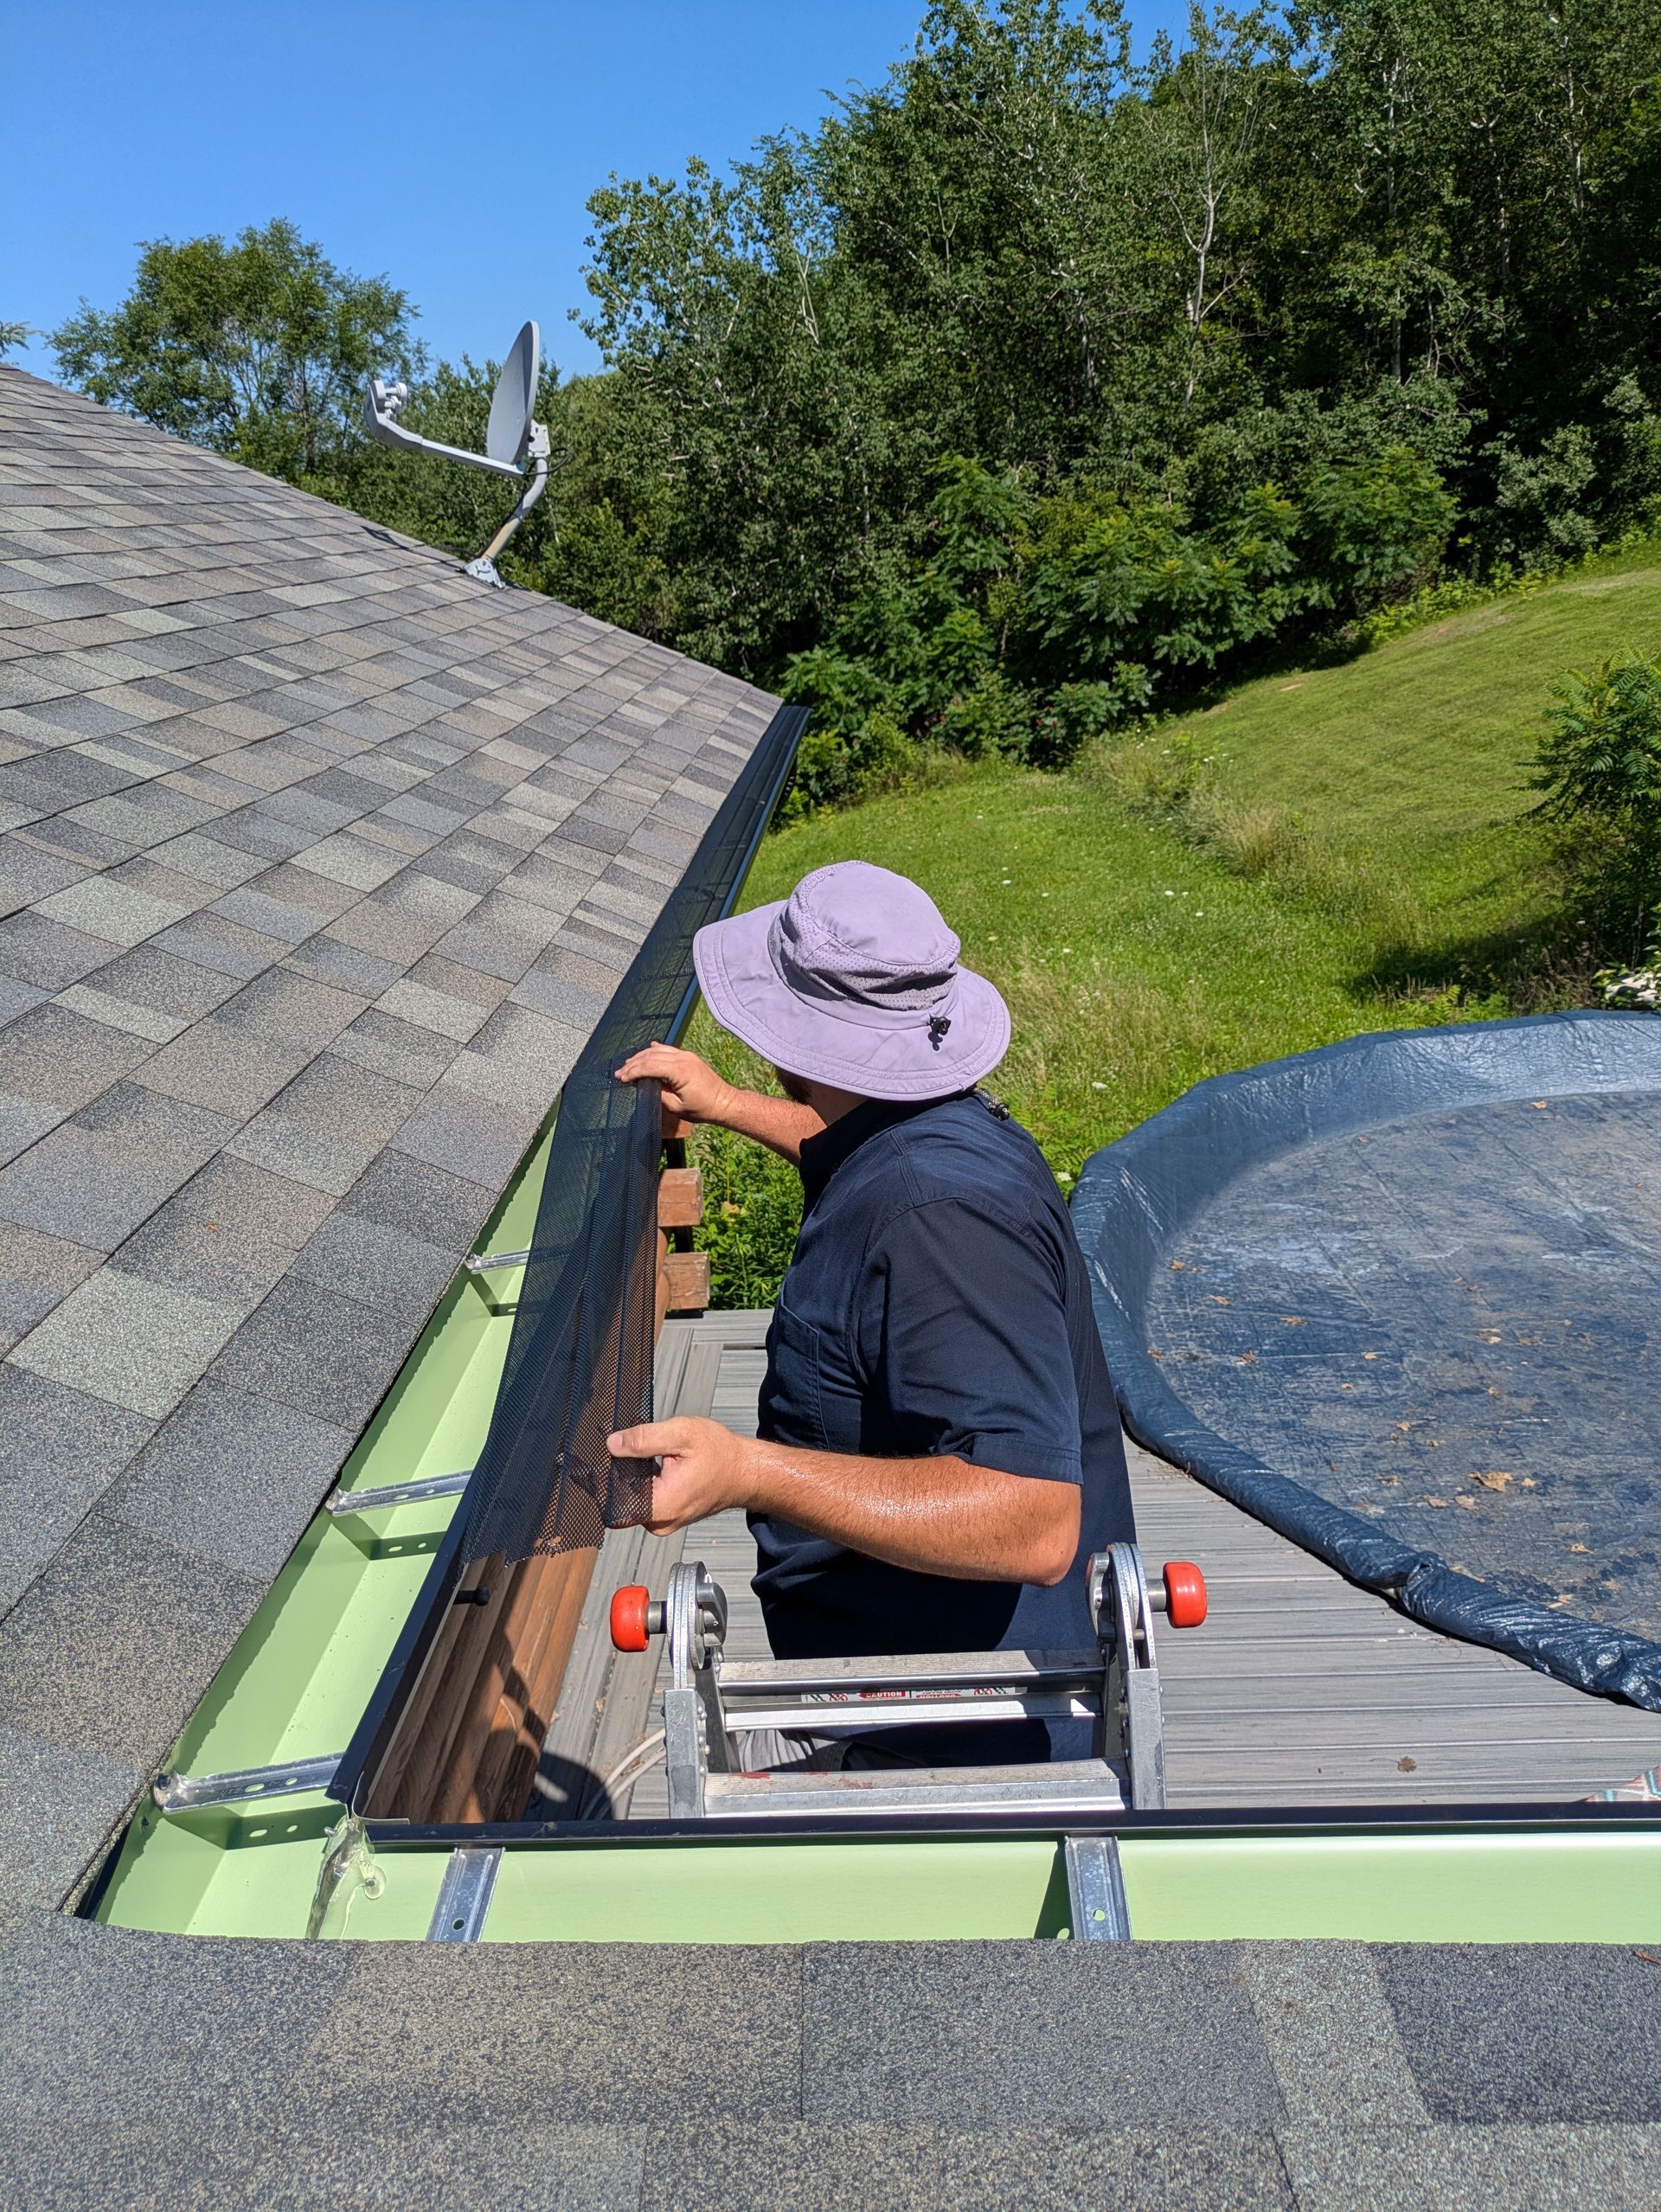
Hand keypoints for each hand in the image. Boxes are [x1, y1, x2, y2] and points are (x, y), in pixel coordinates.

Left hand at [607, 1416, 758, 1533]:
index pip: (613, 1503)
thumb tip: (613, 1444)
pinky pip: (643, 1501)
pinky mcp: (667, 1516)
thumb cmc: (721, 1455)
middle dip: (615, 1474)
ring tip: (639, 1454)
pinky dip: (641, 1482)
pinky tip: (649, 1464)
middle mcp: (660, 1521)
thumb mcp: (682, 1434)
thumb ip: (644, 1439)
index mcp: (661, 1506)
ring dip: (629, 1478)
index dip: (601, 1481)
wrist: (745, 1471)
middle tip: (621, 1448)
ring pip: (630, 1501)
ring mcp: (663, 1521)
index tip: (596, 1462)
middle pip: (619, 1501)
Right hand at [614, 1043, 736, 1125]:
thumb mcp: (676, 1107)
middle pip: (651, 1056)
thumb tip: (645, 1086)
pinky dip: (656, 1050)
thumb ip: (658, 1094)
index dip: (633, 1072)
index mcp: (679, 1071)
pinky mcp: (689, 1057)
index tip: (622, 1078)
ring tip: (628, 1064)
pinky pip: (669, 1049)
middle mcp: (683, 1059)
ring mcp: (686, 1055)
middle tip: (620, 1073)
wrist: (723, 1102)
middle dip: (633, 1064)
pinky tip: (648, 1049)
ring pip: (658, 1050)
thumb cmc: (702, 1109)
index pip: (649, 1066)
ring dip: (642, 1056)